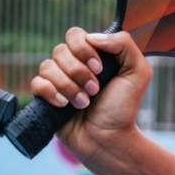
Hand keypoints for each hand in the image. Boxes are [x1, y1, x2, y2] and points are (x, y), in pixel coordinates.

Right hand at [30, 27, 152, 160]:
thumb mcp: (137, 72)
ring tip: (83, 103)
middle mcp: (71, 65)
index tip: (99, 69)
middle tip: (94, 90)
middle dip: (78, 72)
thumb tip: (92, 37)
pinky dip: (51, 92)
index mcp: (90, 55)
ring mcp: (57, 81)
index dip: (84, 50)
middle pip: (60, 50)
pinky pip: (37, 83)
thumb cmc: (122, 108)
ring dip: (68, 86)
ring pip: (47, 66)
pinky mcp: (45, 97)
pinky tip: (65, 105)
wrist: (109, 139)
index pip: (75, 35)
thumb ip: (123, 44)